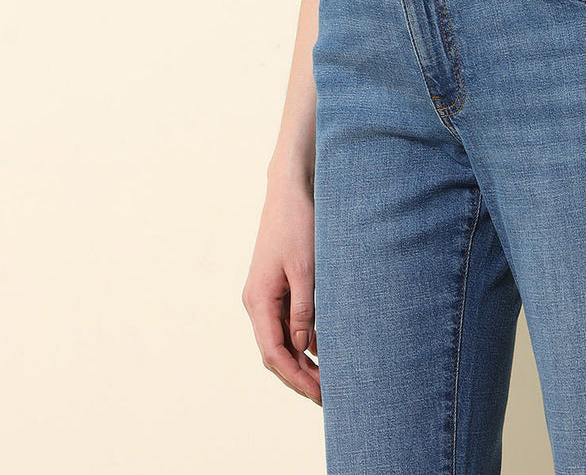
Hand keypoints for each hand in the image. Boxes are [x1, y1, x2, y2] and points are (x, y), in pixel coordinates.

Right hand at [242, 174, 321, 403]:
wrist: (291, 190)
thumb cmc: (298, 225)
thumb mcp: (305, 269)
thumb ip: (304, 310)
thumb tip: (304, 348)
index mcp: (258, 300)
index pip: (273, 353)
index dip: (296, 378)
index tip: (319, 394)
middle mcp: (257, 302)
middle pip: (276, 351)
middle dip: (299, 376)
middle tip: (328, 396)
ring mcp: (265, 295)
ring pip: (282, 338)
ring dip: (302, 360)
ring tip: (328, 379)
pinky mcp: (277, 286)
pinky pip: (287, 321)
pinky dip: (304, 339)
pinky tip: (324, 350)